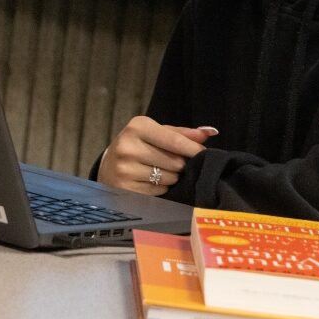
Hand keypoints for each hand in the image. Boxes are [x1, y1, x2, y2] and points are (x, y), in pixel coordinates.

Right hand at [96, 117, 217, 195]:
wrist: (108, 165)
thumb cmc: (139, 145)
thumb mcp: (156, 133)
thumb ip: (182, 134)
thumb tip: (210, 132)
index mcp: (137, 127)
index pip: (174, 141)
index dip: (193, 149)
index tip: (203, 154)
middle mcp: (128, 146)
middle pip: (175, 162)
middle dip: (180, 164)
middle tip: (173, 162)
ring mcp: (125, 169)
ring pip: (168, 178)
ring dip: (171, 177)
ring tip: (159, 171)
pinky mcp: (125, 188)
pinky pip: (158, 191)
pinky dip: (160, 188)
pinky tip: (150, 181)